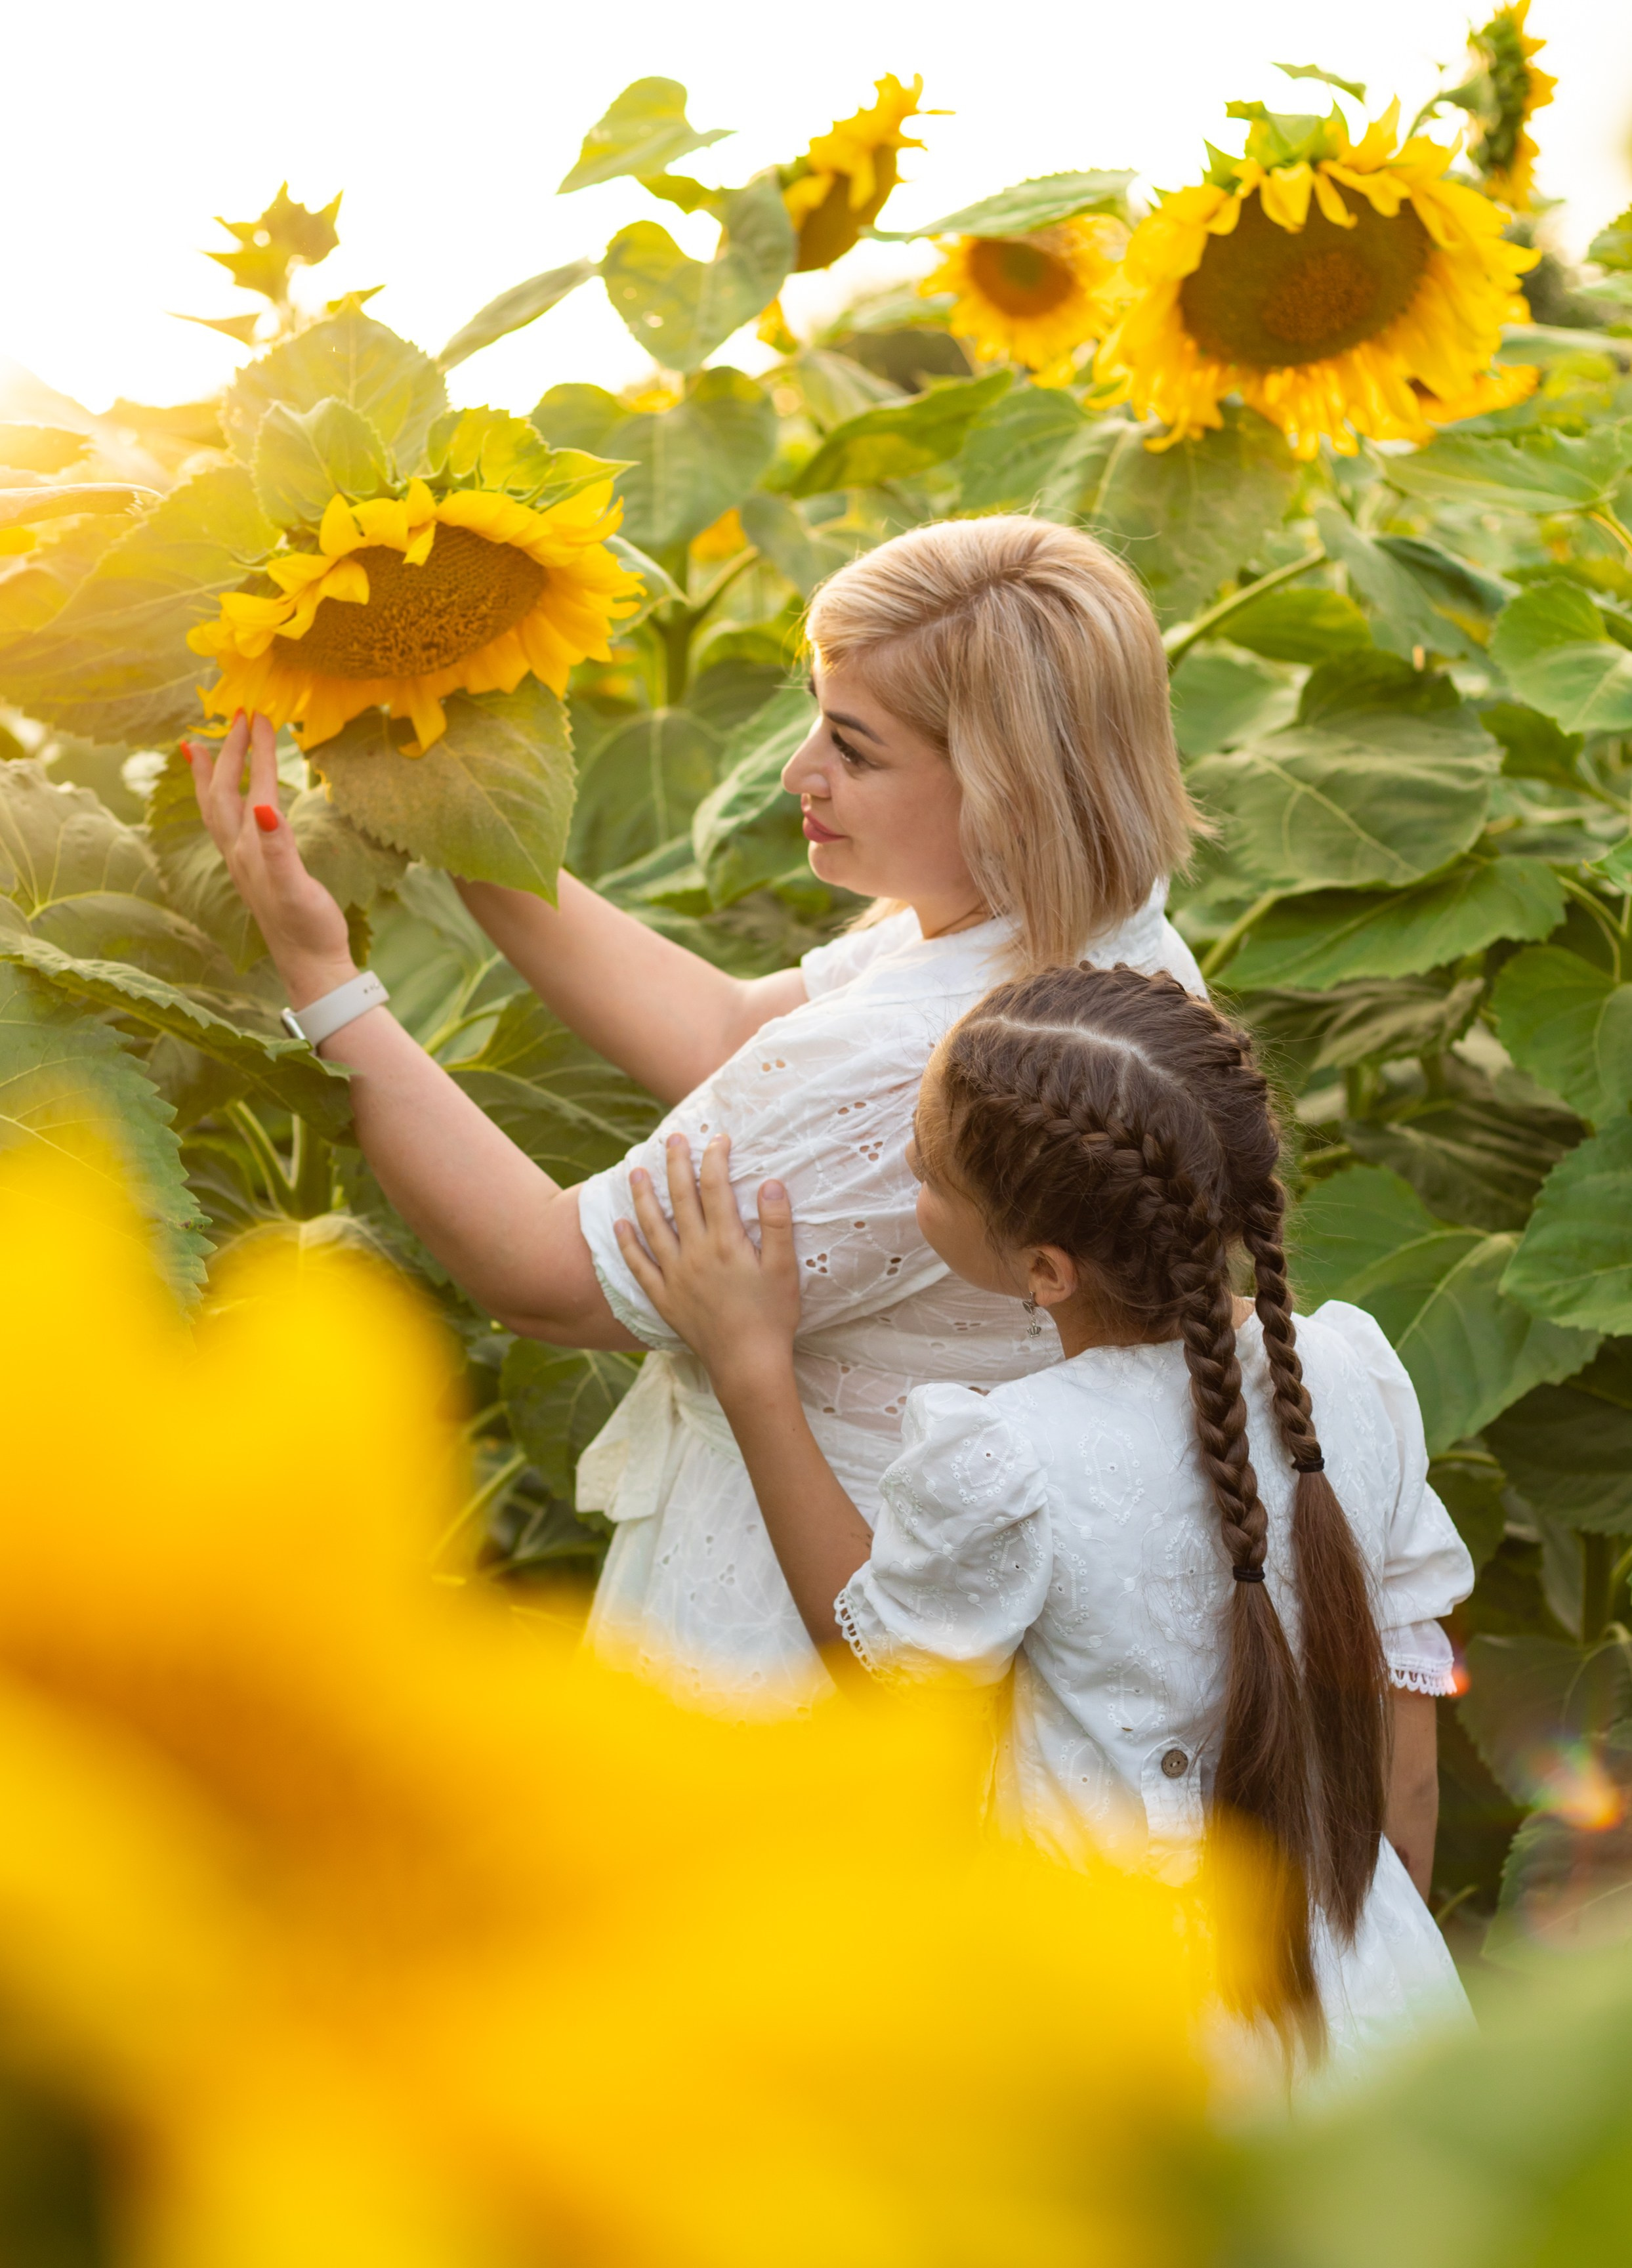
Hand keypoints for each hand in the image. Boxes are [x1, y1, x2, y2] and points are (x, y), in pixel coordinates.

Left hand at [184, 711, 355, 1007]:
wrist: (310, 965)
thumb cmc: (308, 928)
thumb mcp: (296, 887)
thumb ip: (279, 848)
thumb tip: (267, 808)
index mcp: (250, 847)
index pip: (253, 787)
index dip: (256, 750)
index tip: (260, 715)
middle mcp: (239, 850)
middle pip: (224, 790)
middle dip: (229, 750)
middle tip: (238, 715)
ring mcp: (242, 860)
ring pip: (216, 807)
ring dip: (209, 773)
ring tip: (199, 747)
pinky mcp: (253, 870)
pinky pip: (228, 824)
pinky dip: (222, 800)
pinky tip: (235, 798)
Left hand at [614, 1134, 800, 1398]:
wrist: (747, 1365)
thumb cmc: (772, 1317)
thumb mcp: (784, 1269)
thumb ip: (777, 1224)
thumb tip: (770, 1183)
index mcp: (726, 1243)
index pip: (716, 1188)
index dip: (716, 1159)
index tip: (718, 1138)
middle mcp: (695, 1253)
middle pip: (681, 1198)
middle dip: (676, 1164)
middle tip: (672, 1139)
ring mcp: (675, 1276)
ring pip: (653, 1226)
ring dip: (643, 1195)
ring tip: (636, 1170)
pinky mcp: (664, 1298)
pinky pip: (638, 1266)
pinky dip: (627, 1243)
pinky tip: (619, 1224)